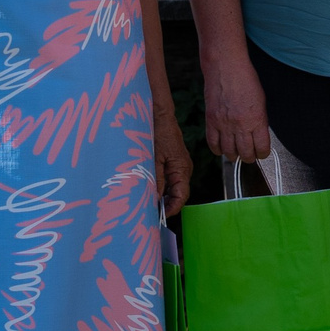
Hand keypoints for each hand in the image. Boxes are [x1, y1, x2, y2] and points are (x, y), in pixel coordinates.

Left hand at [151, 100, 194, 215]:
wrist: (158, 114)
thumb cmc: (156, 132)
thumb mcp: (152, 158)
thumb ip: (155, 180)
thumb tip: (155, 200)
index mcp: (182, 169)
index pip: (181, 196)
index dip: (171, 209)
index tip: (158, 216)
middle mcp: (183, 169)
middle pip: (177, 194)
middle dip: (165, 204)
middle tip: (148, 212)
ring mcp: (178, 165)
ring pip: (172, 187)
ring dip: (161, 195)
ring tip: (146, 202)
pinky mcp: (172, 161)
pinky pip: (168, 178)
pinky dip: (160, 186)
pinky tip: (148, 188)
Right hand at [201, 50, 272, 164]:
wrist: (226, 67)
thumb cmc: (245, 80)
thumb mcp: (261, 101)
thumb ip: (259, 121)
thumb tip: (257, 137)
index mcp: (257, 119)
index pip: (262, 148)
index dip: (263, 154)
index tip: (262, 153)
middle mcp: (241, 125)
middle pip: (246, 154)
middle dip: (249, 158)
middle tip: (249, 155)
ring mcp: (224, 124)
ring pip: (229, 152)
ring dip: (234, 156)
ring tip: (236, 153)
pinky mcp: (211, 121)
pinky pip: (213, 143)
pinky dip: (218, 150)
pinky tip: (222, 149)